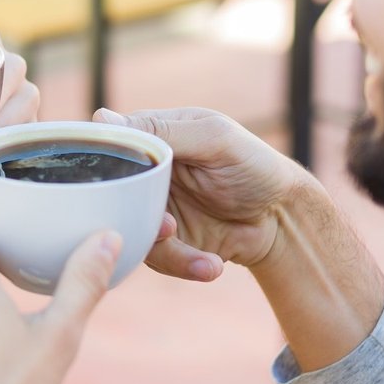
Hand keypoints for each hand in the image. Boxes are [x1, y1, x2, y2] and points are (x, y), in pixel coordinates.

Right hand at [94, 107, 307, 281]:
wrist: (283, 218)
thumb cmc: (254, 165)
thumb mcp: (213, 138)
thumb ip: (162, 131)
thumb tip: (100, 117)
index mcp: (153, 138)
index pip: (108, 147)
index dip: (103, 166)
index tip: (119, 186)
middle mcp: (147, 175)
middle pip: (113, 197)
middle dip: (136, 218)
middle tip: (169, 227)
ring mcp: (155, 210)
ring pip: (132, 232)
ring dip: (165, 250)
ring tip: (202, 257)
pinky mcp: (168, 243)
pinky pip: (157, 259)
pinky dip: (185, 265)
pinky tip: (212, 265)